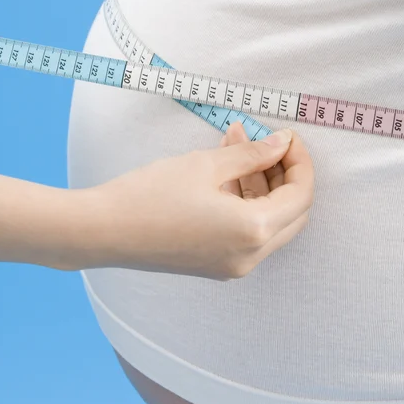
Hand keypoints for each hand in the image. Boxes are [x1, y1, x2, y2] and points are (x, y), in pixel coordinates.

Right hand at [90, 122, 313, 279]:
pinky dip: (245, 203)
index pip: (300, 195)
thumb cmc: (149, 196)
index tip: (287, 138)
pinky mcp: (214, 265)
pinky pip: (246, 233)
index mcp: (253, 230)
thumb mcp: (205, 165)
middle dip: (286, 175)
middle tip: (271, 144)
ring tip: (238, 146)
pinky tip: (225, 173)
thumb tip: (283, 143)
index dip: (300, 162)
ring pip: (270, 223)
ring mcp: (232, 265)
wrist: (103, 231)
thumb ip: (252, 154)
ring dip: (262, 185)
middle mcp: (249, 256)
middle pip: (293, 214)